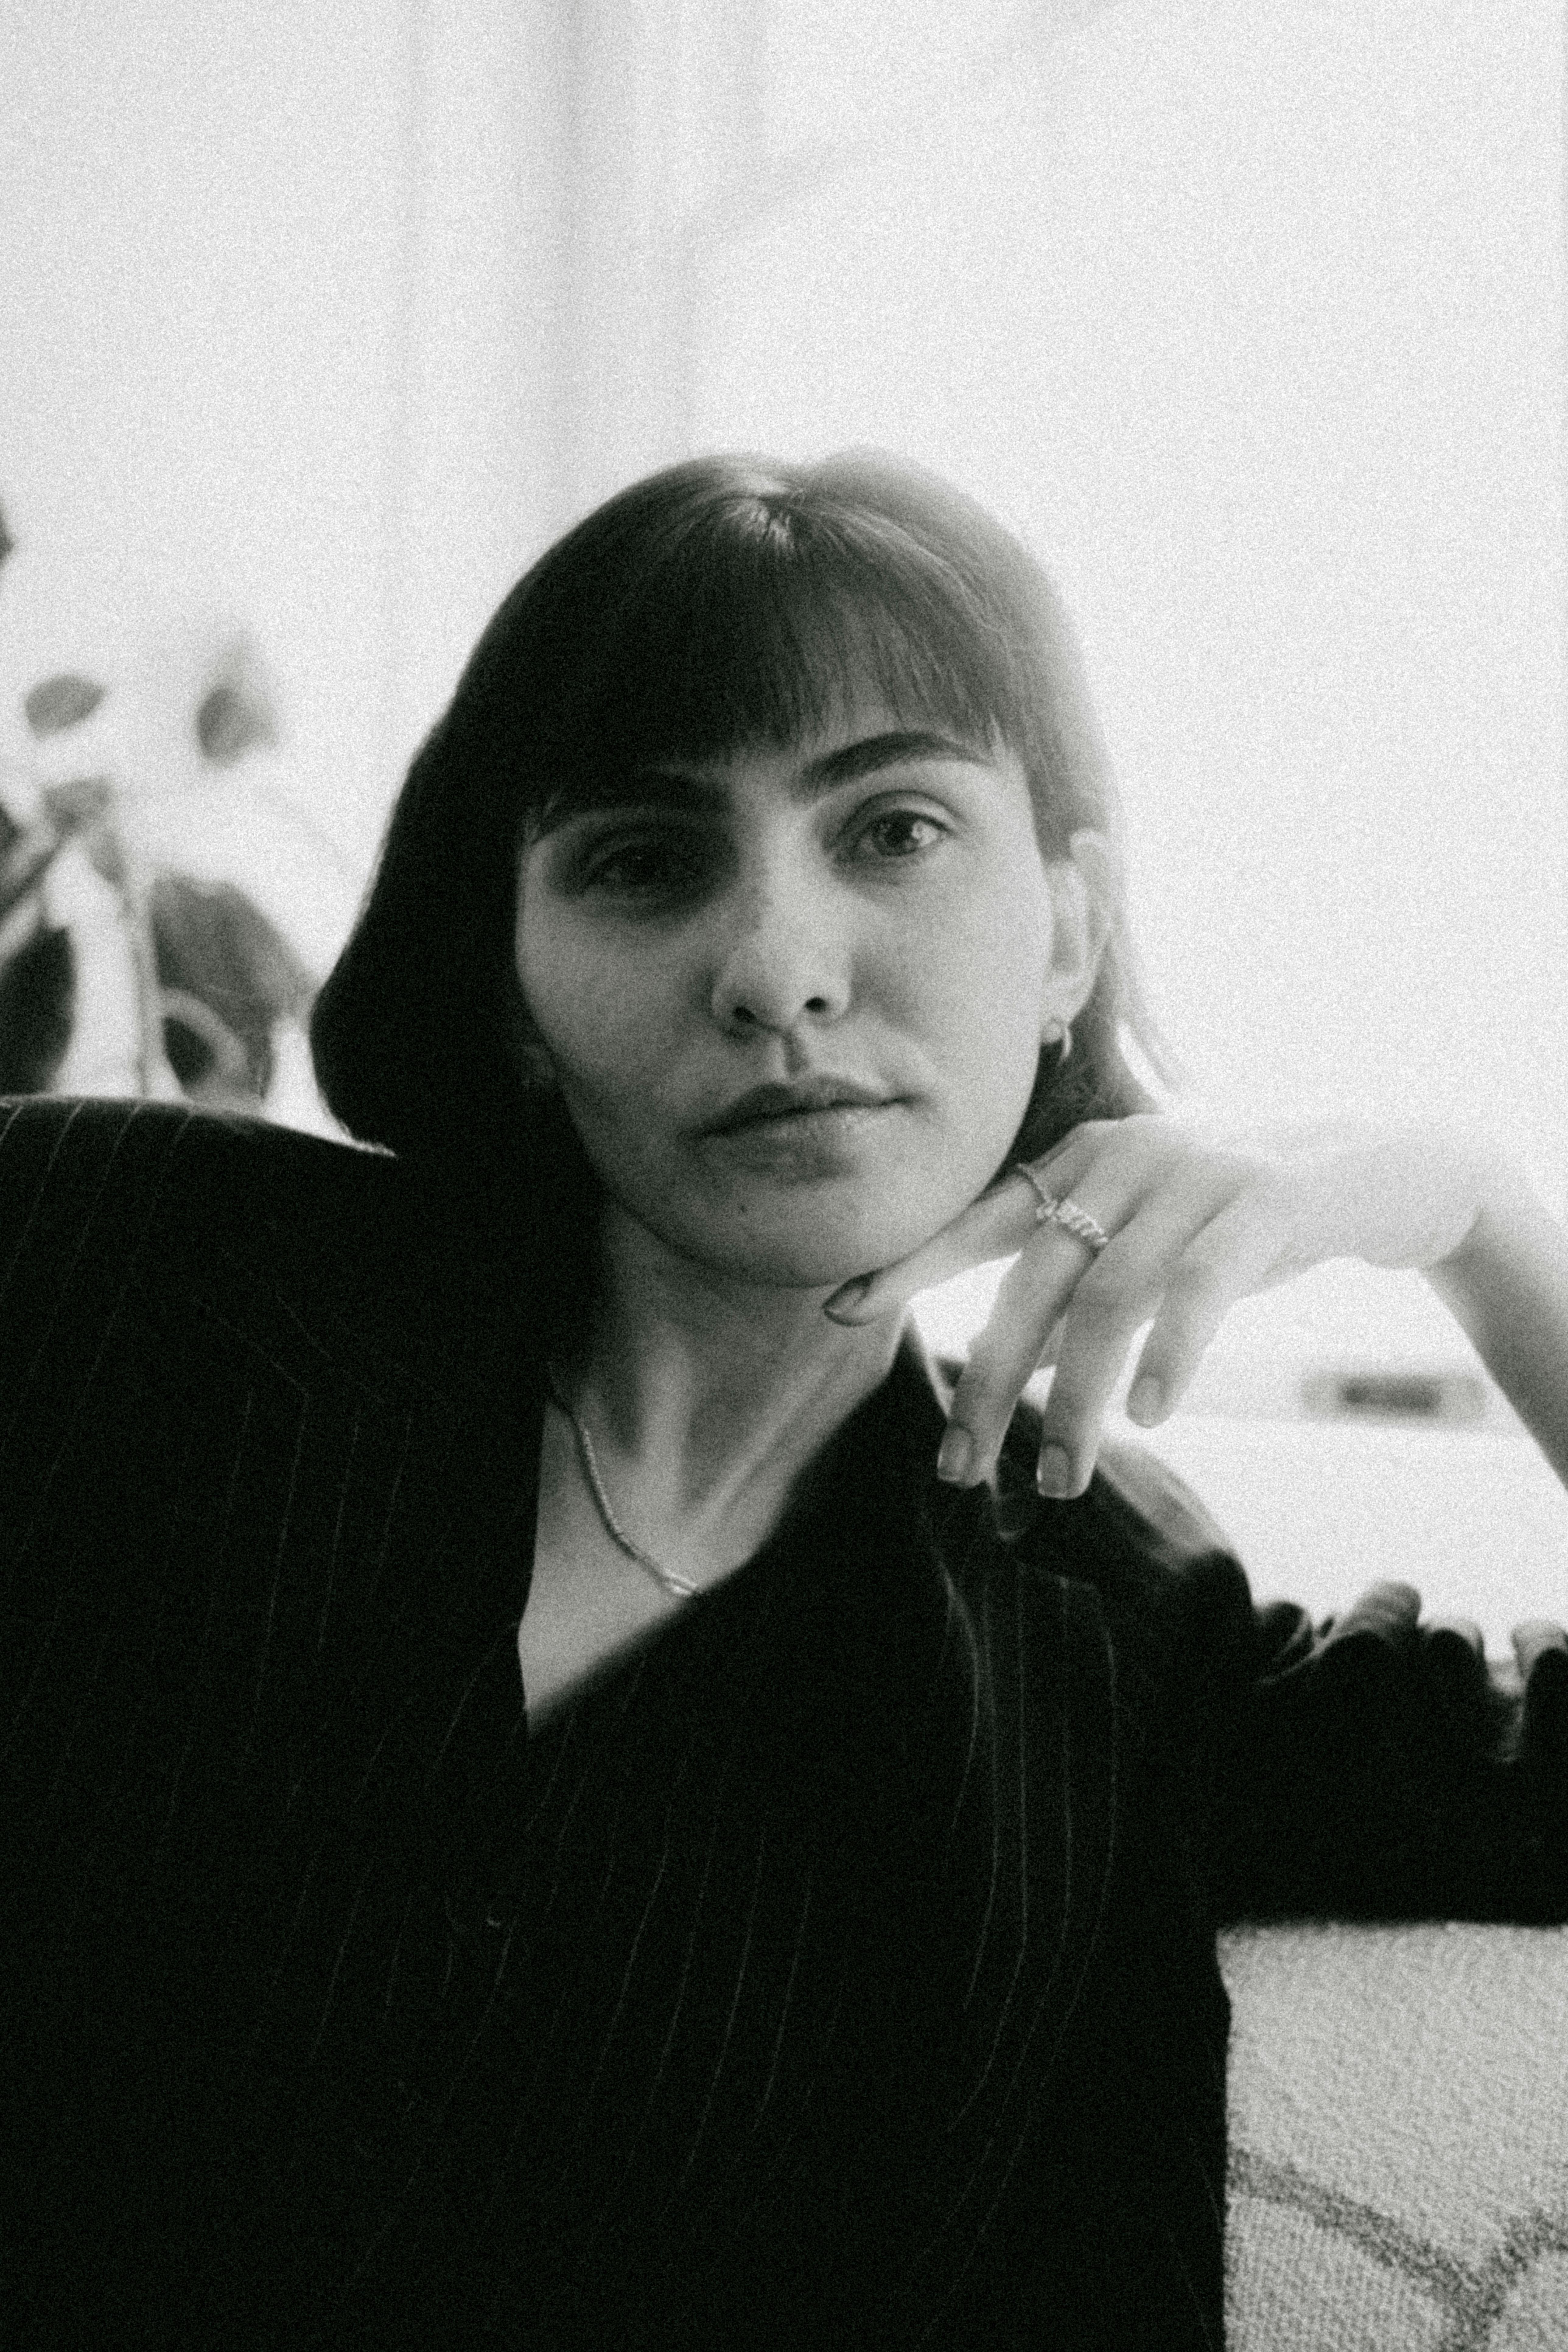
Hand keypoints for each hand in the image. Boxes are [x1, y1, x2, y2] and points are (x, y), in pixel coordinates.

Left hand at [824, 1111, 1504, 1497]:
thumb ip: (1072, 1287)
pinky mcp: (1263, 1203)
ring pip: (1109, 1301)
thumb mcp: (1144, 1237)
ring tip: (1060, 1481)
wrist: (1371, 1164)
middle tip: (959, 1467)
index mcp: (1082, 1157)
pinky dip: (1168, 1356)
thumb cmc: (1234, 1216)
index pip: (979, 1218)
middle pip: (1032, 1279)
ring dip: (1076, 1400)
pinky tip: (1150, 1417)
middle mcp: (1126, 1156)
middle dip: (988, 1380)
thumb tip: (1002, 1367)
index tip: (840, 1310)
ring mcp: (1195, 1174)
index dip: (911, 1264)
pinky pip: (1199, 1290)